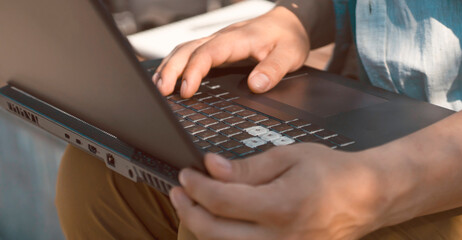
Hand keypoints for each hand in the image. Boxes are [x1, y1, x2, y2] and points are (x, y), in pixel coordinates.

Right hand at [154, 6, 309, 97]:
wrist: (290, 22)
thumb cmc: (288, 38)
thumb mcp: (289, 54)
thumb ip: (274, 69)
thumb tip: (256, 85)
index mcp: (238, 39)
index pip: (208, 53)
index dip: (194, 71)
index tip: (186, 90)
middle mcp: (223, 37)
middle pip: (188, 49)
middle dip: (172, 70)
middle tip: (162, 92)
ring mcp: (217, 40)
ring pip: (184, 49)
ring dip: (169, 66)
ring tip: (159, 87)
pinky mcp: (215, 46)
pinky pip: (190, 51)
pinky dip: (175, 63)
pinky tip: (169, 76)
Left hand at [170, 144, 392, 239]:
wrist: (367, 196)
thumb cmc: (332, 172)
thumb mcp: (290, 157)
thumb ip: (247, 167)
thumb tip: (212, 168)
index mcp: (282, 206)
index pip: (222, 201)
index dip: (196, 187)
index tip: (186, 173)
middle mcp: (280, 237)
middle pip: (215, 231)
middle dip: (188, 210)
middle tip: (178, 191)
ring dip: (201, 227)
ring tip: (191, 206)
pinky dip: (224, 239)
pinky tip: (217, 224)